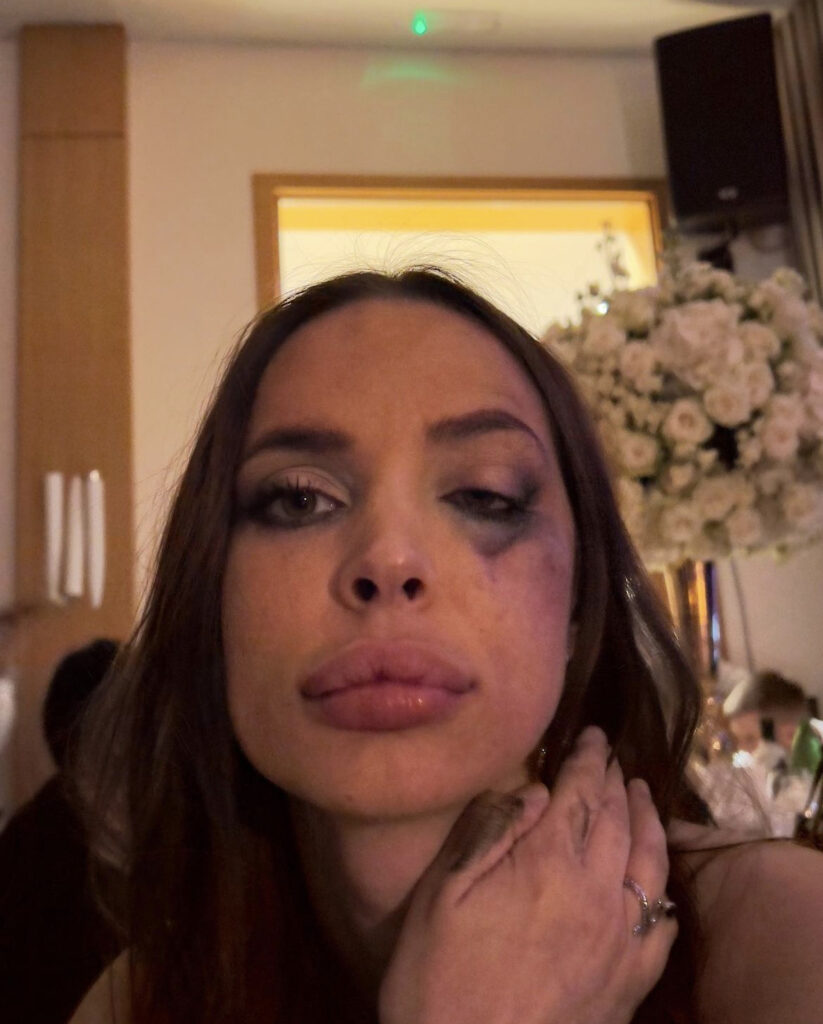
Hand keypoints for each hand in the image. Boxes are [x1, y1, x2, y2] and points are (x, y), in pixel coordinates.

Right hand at [379, 727, 675, 1023]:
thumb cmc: (439, 981)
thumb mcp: (441, 896)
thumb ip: (489, 831)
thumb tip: (535, 787)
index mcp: (549, 865)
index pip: (581, 792)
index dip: (588, 758)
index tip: (591, 734)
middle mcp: (597, 893)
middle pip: (618, 819)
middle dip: (616, 780)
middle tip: (611, 756)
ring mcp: (621, 940)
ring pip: (649, 861)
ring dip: (648, 819)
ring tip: (642, 794)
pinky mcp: (632, 982)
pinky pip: (660, 923)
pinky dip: (662, 887)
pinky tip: (656, 878)